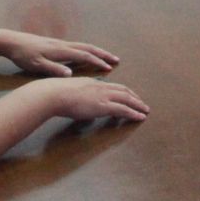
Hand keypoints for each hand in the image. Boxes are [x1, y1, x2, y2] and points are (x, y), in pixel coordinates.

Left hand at [4, 30, 119, 75]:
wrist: (12, 41)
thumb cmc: (23, 55)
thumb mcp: (37, 64)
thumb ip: (54, 69)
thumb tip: (71, 73)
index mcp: (60, 50)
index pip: (84, 55)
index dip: (97, 62)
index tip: (109, 68)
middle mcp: (63, 45)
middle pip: (88, 48)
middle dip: (103, 54)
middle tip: (116, 60)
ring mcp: (60, 44)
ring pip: (83, 46)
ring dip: (96, 51)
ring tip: (106, 57)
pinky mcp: (55, 44)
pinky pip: (77, 46)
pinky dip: (87, 50)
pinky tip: (87, 55)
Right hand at [26, 76, 149, 121]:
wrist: (53, 94)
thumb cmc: (55, 95)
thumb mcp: (69, 93)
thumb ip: (76, 97)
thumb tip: (78, 105)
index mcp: (92, 83)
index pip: (112, 86)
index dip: (123, 91)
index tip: (130, 96)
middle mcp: (100, 86)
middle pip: (123, 90)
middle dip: (134, 97)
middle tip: (142, 104)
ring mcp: (103, 95)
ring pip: (127, 99)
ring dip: (138, 105)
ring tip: (145, 111)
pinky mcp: (103, 106)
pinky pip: (124, 109)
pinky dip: (134, 113)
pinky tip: (140, 118)